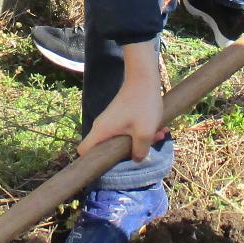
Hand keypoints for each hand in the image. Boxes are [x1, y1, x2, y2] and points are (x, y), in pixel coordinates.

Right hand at [78, 43, 164, 160]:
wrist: (145, 77)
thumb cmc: (143, 104)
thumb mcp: (145, 133)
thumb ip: (140, 151)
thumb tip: (136, 159)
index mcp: (101, 131)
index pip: (84, 150)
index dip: (92, 161)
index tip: (109, 164)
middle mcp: (102, 126)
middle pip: (106, 147)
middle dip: (127, 151)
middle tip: (146, 148)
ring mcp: (111, 120)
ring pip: (121, 138)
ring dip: (139, 140)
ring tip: (159, 134)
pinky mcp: (119, 114)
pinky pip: (127, 129)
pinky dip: (141, 130)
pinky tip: (159, 127)